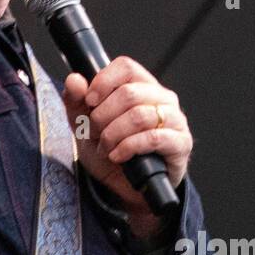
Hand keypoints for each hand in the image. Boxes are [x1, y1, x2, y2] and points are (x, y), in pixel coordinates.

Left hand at [61, 56, 192, 238]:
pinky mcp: (180, 143)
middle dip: (103, 116)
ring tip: (105, 146)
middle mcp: (162, 98)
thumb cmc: (109, 151)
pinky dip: (128, 147)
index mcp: (141, 85)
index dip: (103, 81)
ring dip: (113, 134)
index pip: (126, 67)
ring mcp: (175, 120)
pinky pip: (153, 138)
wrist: (126, 188)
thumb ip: (76, 102)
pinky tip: (118, 156)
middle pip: (129, 93)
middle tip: (95, 133)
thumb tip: (74, 79)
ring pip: (140, 115)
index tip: (89, 101)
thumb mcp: (84, 126)